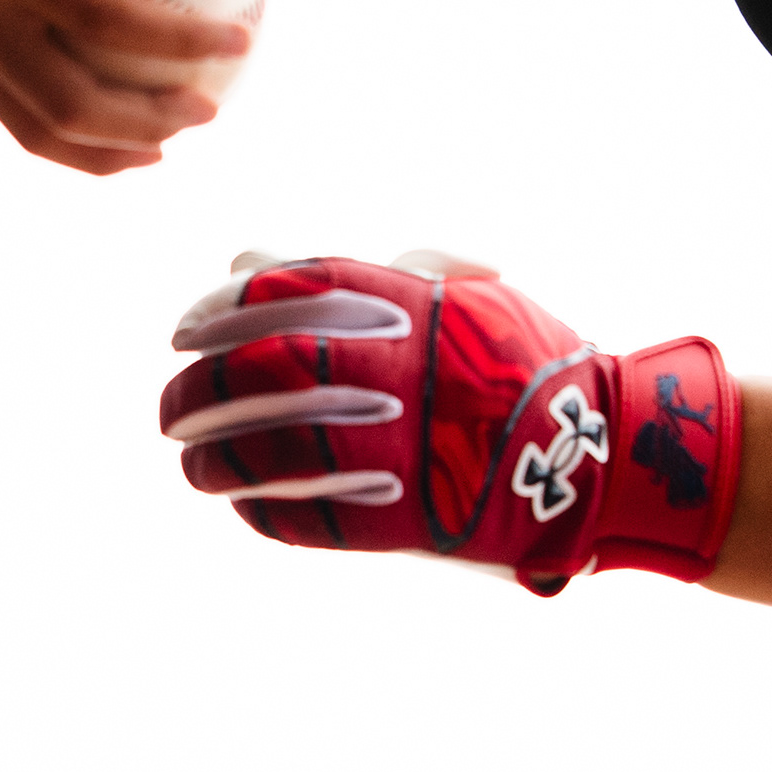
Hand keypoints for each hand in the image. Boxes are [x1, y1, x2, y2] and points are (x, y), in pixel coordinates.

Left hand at [161, 253, 736, 590]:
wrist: (603, 452)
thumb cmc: (517, 364)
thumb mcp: (445, 298)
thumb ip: (348, 278)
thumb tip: (244, 255)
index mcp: (406, 305)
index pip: (280, 291)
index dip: (217, 311)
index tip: (183, 331)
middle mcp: (396, 368)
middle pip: (261, 371)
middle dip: (199, 392)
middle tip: (168, 411)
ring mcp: (398, 444)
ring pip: (271, 447)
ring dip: (216, 457)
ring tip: (191, 464)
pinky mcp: (401, 516)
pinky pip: (307, 514)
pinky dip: (264, 508)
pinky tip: (243, 502)